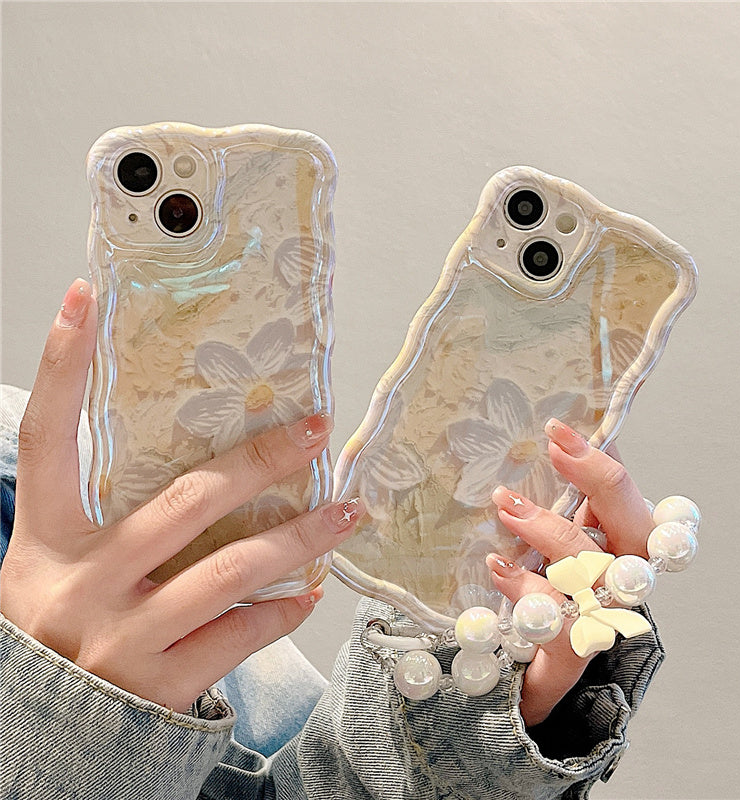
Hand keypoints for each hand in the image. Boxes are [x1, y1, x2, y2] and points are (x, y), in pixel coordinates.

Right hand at [0, 278, 361, 711]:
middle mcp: (80, 584)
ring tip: (347, 511)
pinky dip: (282, 611)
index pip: (47, 437)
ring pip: (231, 569)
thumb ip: (116, 521)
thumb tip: (212, 473)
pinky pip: (240, 634)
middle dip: (259, 461)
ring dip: (301, 538)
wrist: (43, 741)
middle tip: (315, 429)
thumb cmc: (62, 632)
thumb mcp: (62, 568)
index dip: (61, 365)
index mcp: (48, 542)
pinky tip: (308, 593)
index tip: (86, 297)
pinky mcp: (160, 685)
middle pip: (186, 501)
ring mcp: (121, 638)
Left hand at [487, 418, 653, 725]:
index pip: (628, 493)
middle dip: (593, 481)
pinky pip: (555, 616)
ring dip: (548, 531)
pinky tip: (497, 566)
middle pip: (633, 528)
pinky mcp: (574, 647)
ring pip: (591, 568)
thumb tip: (563, 433)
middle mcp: (629, 576)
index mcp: (632, 539)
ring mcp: (605, 613)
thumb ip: (579, 488)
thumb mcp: (575, 525)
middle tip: (550, 452)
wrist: (551, 653)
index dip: (601, 459)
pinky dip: (524, 588)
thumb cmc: (566, 575)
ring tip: (506, 504)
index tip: (557, 431)